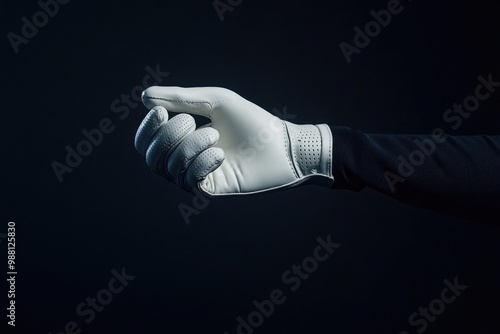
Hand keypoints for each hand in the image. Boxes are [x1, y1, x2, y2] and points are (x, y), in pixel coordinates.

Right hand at [135, 86, 332, 196]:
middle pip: (152, 157)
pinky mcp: (212, 189)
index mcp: (183, 140)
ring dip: (190, 145)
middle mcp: (186, 161)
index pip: (148, 142)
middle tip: (193, 121)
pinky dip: (201, 162)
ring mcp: (198, 177)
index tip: (160, 112)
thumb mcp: (214, 102)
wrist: (281, 144)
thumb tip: (144, 97)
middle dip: (168, 136)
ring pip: (170, 167)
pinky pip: (190, 179)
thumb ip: (181, 98)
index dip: (147, 129)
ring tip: (216, 135)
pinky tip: (220, 153)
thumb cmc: (251, 121)